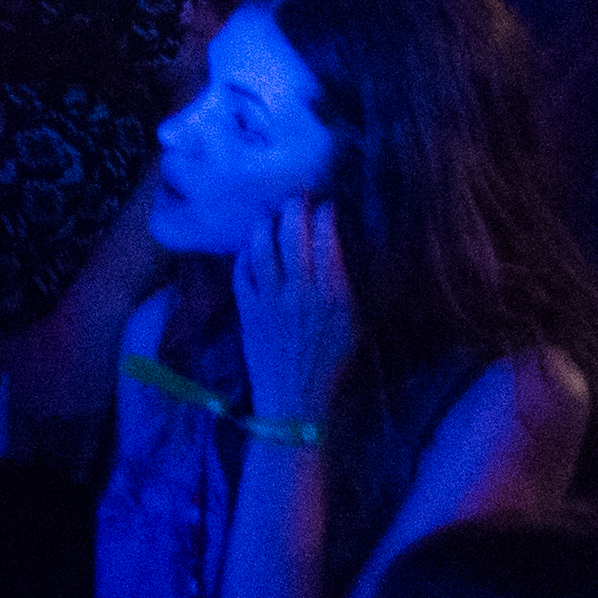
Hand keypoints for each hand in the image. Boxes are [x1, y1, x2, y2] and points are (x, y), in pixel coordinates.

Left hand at [232, 192, 348, 430]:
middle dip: (295, 207)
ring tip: (272, 214)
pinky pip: (241, 270)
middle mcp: (299, 288)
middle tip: (299, 198)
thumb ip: (349, 284)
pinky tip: (253, 245)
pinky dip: (246, 252)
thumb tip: (348, 251)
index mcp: (333, 290)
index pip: (328, 235)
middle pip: (291, 232)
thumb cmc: (333, 363)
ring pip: (261, 245)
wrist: (294, 399)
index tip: (330, 203)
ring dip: (266, 223)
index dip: (327, 211)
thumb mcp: (356, 322)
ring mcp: (268, 298)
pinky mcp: (246, 310)